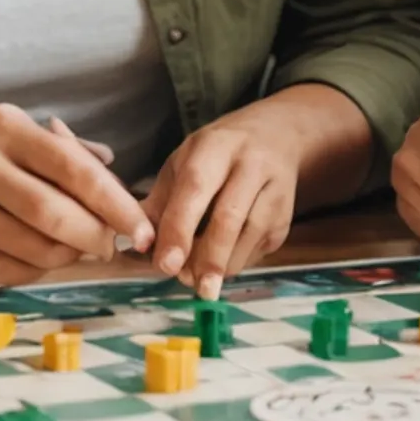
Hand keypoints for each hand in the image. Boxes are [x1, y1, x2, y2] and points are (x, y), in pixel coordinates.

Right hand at [0, 104, 152, 284]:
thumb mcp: (23, 138)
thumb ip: (74, 157)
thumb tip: (123, 186)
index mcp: (4, 127)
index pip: (71, 167)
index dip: (114, 202)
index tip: (141, 230)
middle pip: (50, 213)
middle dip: (93, 237)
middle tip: (109, 247)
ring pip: (31, 248)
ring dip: (65, 257)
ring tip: (73, 250)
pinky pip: (6, 271)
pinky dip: (35, 271)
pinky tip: (37, 258)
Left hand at [143, 101, 311, 291]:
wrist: (275, 136)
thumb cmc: (217, 154)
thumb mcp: (183, 163)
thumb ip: (159, 202)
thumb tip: (134, 243)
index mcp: (215, 147)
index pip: (196, 188)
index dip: (179, 229)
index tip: (165, 264)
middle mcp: (250, 165)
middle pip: (228, 218)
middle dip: (205, 257)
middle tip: (185, 283)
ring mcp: (274, 192)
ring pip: (248, 238)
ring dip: (220, 266)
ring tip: (197, 280)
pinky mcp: (285, 218)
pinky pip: (258, 250)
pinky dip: (234, 264)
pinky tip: (219, 264)